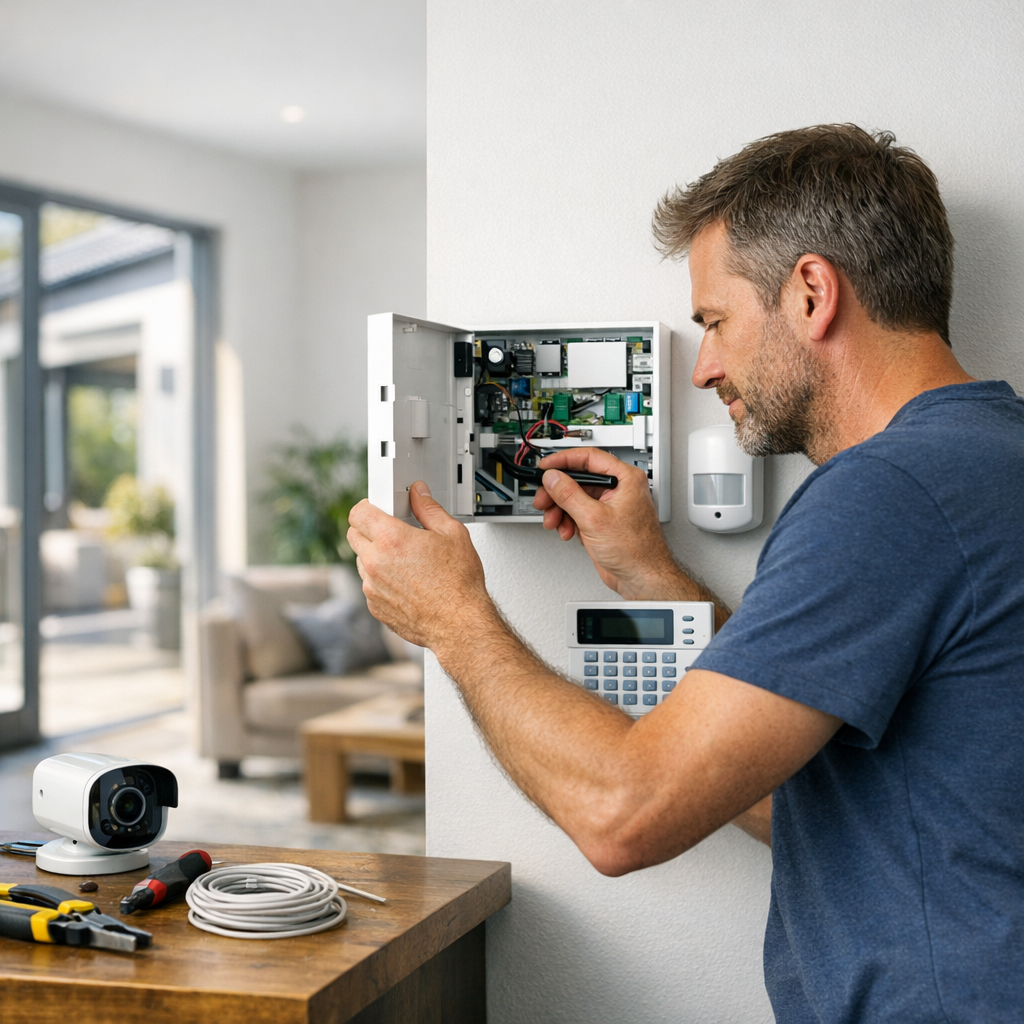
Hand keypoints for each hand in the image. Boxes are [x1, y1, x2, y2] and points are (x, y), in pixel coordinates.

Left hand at [347, 483, 495, 650]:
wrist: (459, 624)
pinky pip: (370, 585)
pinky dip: (381, 581)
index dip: (368, 506)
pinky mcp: (375, 606)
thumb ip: (430, 509)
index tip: (377, 508)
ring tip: (404, 560)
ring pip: (361, 561)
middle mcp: (375, 562)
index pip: (358, 513)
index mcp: (391, 539)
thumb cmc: (459, 584)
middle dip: (369, 529)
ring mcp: (372, 587)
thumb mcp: (453, 534)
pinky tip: (406, 582)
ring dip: (375, 556)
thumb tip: (419, 494)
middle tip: (393, 532)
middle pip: (354, 535)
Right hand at [532, 448, 683, 599]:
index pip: (589, 458)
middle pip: (578, 479)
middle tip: (543, 499)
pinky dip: (568, 521)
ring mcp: (609, 506)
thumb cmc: (635, 550)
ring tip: (554, 521)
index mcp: (624, 479)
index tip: (546, 467)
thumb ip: (569, 495)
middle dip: (557, 491)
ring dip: (560, 509)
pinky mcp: (601, 522)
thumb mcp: (594, 518)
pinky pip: (577, 513)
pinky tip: (567, 531)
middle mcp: (618, 489)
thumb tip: (553, 478)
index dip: (564, 460)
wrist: (641, 578)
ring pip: (574, 498)